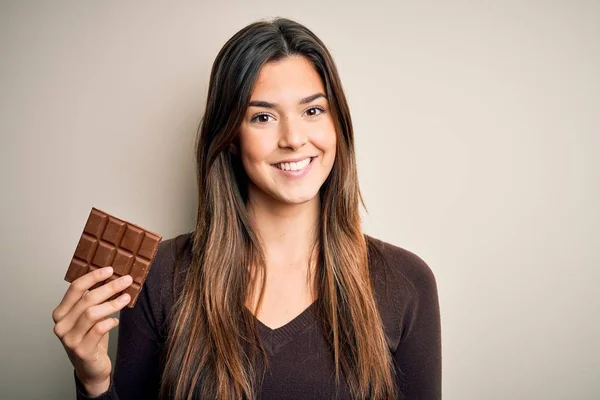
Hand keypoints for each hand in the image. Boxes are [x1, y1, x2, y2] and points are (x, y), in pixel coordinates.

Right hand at [52, 267, 132, 395]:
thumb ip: (94, 300)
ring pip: (92, 313)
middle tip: (127, 280)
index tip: (110, 269)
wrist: (91, 369)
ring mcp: (69, 339)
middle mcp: (61, 325)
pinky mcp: (81, 350)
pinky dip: (110, 322)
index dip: (93, 276)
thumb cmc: (92, 338)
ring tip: (126, 298)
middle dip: (110, 287)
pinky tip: (116, 320)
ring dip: (112, 303)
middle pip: (87, 299)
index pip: (74, 288)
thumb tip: (114, 278)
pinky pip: (98, 329)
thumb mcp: (90, 317)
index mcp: (61, 313)